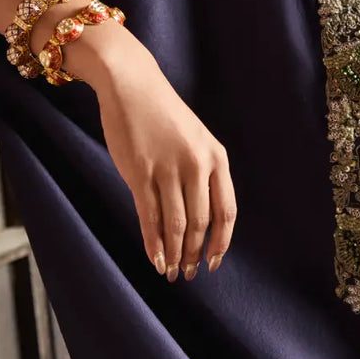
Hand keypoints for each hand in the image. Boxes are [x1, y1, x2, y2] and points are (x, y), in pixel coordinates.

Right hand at [70, 28, 236, 282]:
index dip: (221, 242)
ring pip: (175, 224)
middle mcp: (196, 165)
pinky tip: (154, 259)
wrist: (132, 84)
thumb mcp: (196, 139)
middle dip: (193, 254)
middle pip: (200, 222)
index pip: (226, 211)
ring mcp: (167, 168)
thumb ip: (203, 173)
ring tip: (169, 272)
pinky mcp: (139, 171)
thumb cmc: (163, 114)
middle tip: (186, 274)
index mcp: (217, 158)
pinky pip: (149, 216)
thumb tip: (201, 219)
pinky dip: (153, 242)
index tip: (214, 263)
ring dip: (173, 253)